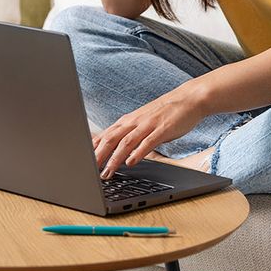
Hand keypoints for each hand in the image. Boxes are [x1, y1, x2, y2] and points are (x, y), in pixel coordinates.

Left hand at [92, 81, 208, 177]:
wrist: (188, 99)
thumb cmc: (165, 113)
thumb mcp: (142, 122)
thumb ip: (128, 134)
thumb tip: (112, 149)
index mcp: (128, 121)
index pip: (105, 135)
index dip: (92, 149)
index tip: (82, 162)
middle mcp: (135, 122)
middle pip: (111, 139)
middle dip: (99, 156)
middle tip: (89, 170)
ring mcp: (148, 125)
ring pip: (126, 142)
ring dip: (115, 158)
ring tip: (107, 172)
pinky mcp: (162, 129)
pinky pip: (148, 142)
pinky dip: (138, 152)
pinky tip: (131, 163)